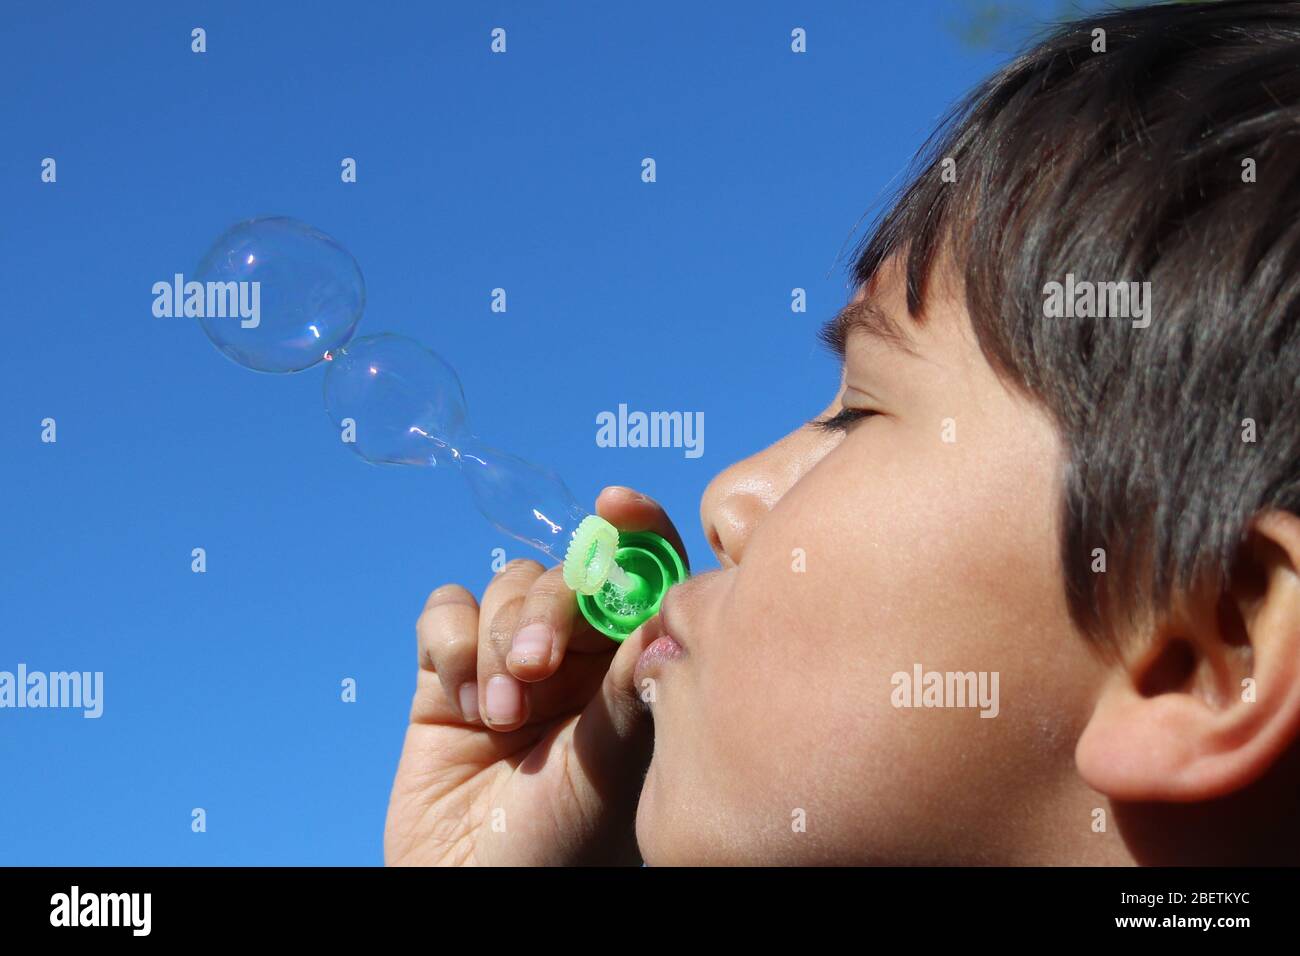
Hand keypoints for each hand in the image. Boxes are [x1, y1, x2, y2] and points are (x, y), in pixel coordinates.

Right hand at [384, 485, 688, 864]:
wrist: (472, 892)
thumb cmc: (565, 845)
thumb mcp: (610, 763)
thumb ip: (626, 680)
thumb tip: (666, 604)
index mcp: (627, 669)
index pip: (641, 577)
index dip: (635, 532)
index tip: (618, 506)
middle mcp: (576, 657)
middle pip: (565, 576)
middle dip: (546, 611)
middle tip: (534, 669)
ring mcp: (510, 661)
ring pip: (506, 588)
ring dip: (497, 641)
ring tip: (500, 716)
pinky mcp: (447, 674)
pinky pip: (446, 611)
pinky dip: (450, 642)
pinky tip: (462, 702)